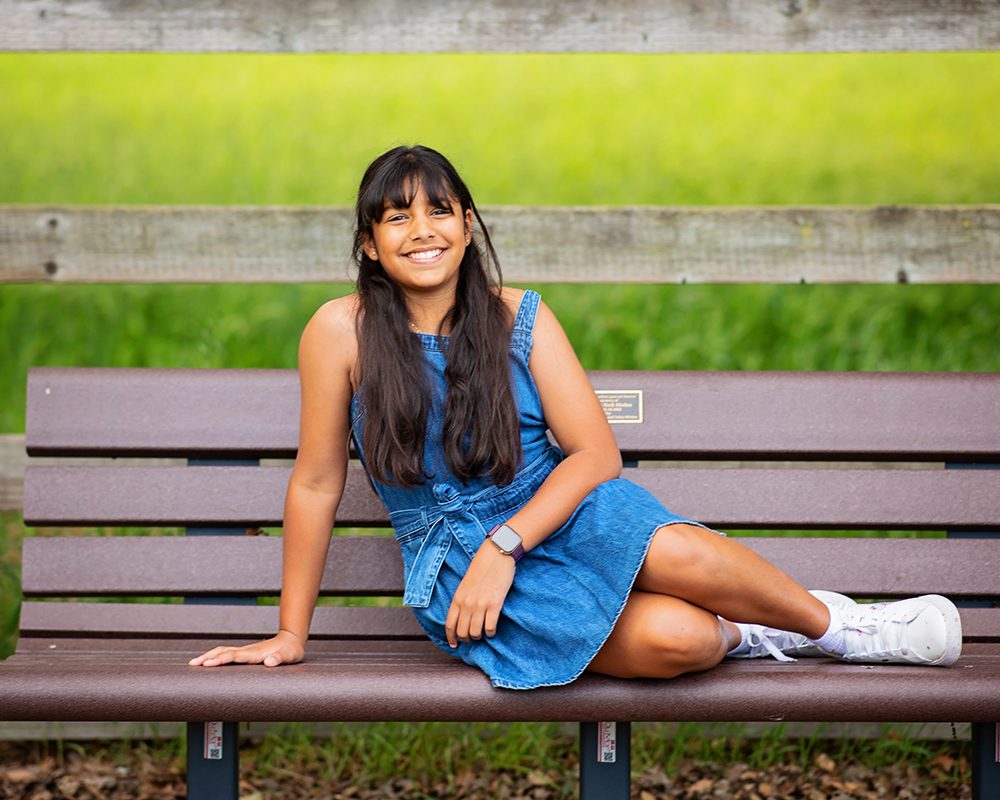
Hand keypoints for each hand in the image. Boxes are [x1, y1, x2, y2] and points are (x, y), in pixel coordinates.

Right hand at [187, 629, 304, 667]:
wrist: (291, 640)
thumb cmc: (291, 650)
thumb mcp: (290, 656)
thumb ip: (280, 658)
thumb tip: (270, 662)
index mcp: (255, 653)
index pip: (234, 656)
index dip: (221, 660)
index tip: (208, 663)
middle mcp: (248, 651)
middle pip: (223, 652)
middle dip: (208, 657)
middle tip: (192, 664)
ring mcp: (245, 651)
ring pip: (223, 651)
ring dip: (208, 656)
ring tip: (194, 663)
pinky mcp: (245, 653)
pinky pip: (227, 653)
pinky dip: (215, 656)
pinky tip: (208, 661)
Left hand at [445, 540, 515, 647]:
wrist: (496, 555)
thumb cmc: (481, 568)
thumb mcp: (465, 584)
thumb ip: (462, 600)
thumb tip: (462, 617)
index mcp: (458, 598)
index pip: (450, 624)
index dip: (451, 638)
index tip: (454, 644)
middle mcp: (467, 603)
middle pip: (462, 631)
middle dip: (466, 639)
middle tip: (471, 639)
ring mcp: (480, 605)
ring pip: (475, 633)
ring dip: (478, 637)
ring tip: (482, 634)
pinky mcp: (495, 604)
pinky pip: (489, 627)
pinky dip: (490, 633)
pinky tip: (492, 630)